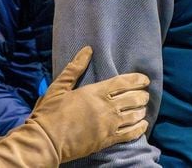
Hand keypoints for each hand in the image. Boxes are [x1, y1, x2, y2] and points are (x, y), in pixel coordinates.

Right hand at [28, 46, 149, 162]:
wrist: (46, 141)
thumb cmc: (50, 112)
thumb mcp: (60, 86)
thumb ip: (75, 67)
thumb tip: (88, 49)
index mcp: (95, 92)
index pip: (122, 82)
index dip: (137, 80)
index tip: (145, 79)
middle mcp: (105, 108)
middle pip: (132, 98)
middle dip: (142, 95)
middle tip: (145, 93)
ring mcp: (108, 125)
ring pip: (133, 116)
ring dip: (141, 110)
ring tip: (144, 107)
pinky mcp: (107, 141)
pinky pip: (129, 134)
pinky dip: (139, 129)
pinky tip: (143, 125)